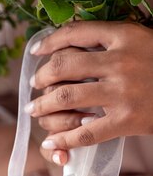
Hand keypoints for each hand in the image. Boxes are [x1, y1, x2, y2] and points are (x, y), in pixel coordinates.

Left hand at [27, 22, 152, 162]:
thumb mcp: (143, 39)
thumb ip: (111, 39)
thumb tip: (71, 41)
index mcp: (125, 35)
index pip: (75, 32)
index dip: (49, 42)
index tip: (36, 51)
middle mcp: (121, 61)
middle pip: (63, 65)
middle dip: (41, 76)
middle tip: (34, 83)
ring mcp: (123, 92)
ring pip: (66, 97)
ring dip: (43, 105)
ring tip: (35, 109)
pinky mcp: (127, 120)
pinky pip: (85, 133)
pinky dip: (63, 140)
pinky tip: (50, 143)